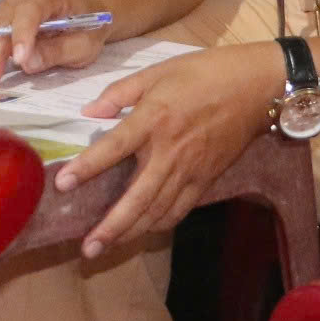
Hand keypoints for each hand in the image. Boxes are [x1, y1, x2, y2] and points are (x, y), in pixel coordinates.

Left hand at [53, 42, 281, 257]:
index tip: (63, 185)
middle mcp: (170, 151)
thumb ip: (119, 94)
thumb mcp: (156, 72)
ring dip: (132, 233)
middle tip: (87, 249)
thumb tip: (89, 113)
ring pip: (158, 211)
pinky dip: (160, 224)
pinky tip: (143, 231)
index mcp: (153, 119)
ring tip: (106, 248)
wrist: (256, 88)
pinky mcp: (207, 179)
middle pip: (137, 198)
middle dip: (111, 227)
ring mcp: (191, 170)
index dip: (87, 167)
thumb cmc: (203, 74)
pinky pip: (180, 209)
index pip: (113, 148)